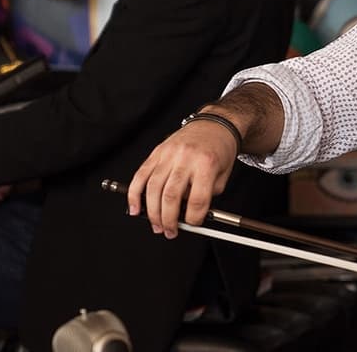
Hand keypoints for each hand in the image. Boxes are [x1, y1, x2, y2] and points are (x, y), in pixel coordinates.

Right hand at [126, 114, 238, 239]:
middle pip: (171, 196)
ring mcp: (169, 154)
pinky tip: (135, 208)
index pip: (197, 199)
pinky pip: (141, 175)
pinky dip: (134, 194)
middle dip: (168, 219)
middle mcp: (185, 157)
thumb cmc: (219, 150)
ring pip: (153, 188)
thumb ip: (206, 196)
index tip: (193, 224)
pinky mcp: (157, 152)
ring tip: (156, 225)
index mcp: (206, 164)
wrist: (214, 124)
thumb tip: (185, 216)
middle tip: (169, 231)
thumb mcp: (222, 175)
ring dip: (152, 212)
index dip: (194, 218)